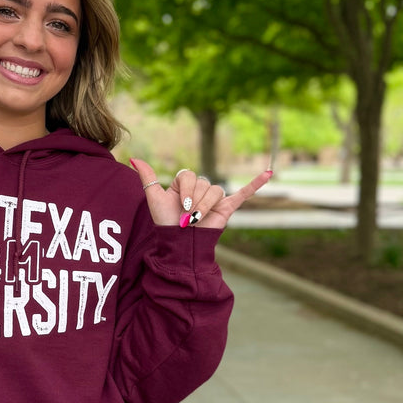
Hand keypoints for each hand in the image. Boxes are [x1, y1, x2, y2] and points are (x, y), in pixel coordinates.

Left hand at [129, 159, 272, 229]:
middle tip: (187, 217)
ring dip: (205, 206)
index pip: (190, 175)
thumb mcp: (154, 197)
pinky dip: (256, 183)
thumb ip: (147, 177)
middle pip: (204, 183)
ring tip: (197, 221)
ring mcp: (215, 198)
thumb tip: (134, 158)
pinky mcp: (228, 207)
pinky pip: (244, 193)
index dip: (185, 190)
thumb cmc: (166, 222)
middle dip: (194, 201)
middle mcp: (202, 188)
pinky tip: (269, 173)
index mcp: (186, 182)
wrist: (179, 244)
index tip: (179, 206)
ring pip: (216, 191)